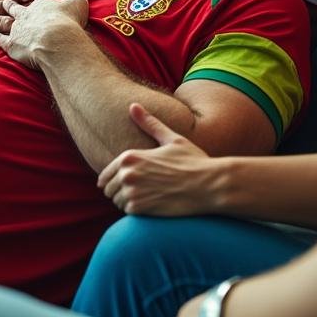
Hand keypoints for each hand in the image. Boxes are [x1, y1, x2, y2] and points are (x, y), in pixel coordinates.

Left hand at [0, 0, 88, 68]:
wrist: (58, 41)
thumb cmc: (69, 22)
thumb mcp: (77, 4)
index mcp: (38, 5)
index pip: (31, 0)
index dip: (30, 0)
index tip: (29, 1)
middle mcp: (23, 14)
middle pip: (13, 8)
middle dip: (8, 6)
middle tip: (5, 5)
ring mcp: (15, 29)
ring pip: (1, 23)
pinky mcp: (10, 44)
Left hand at [97, 103, 216, 215]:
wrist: (210, 186)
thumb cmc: (194, 161)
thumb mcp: (172, 139)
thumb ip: (149, 124)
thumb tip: (133, 105)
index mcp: (130, 156)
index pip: (106, 174)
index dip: (115, 179)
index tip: (129, 182)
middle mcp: (127, 174)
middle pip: (108, 189)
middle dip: (121, 190)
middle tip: (142, 190)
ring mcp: (132, 192)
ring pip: (117, 202)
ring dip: (128, 201)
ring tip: (147, 196)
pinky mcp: (139, 209)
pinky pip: (127, 212)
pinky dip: (136, 211)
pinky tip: (152, 205)